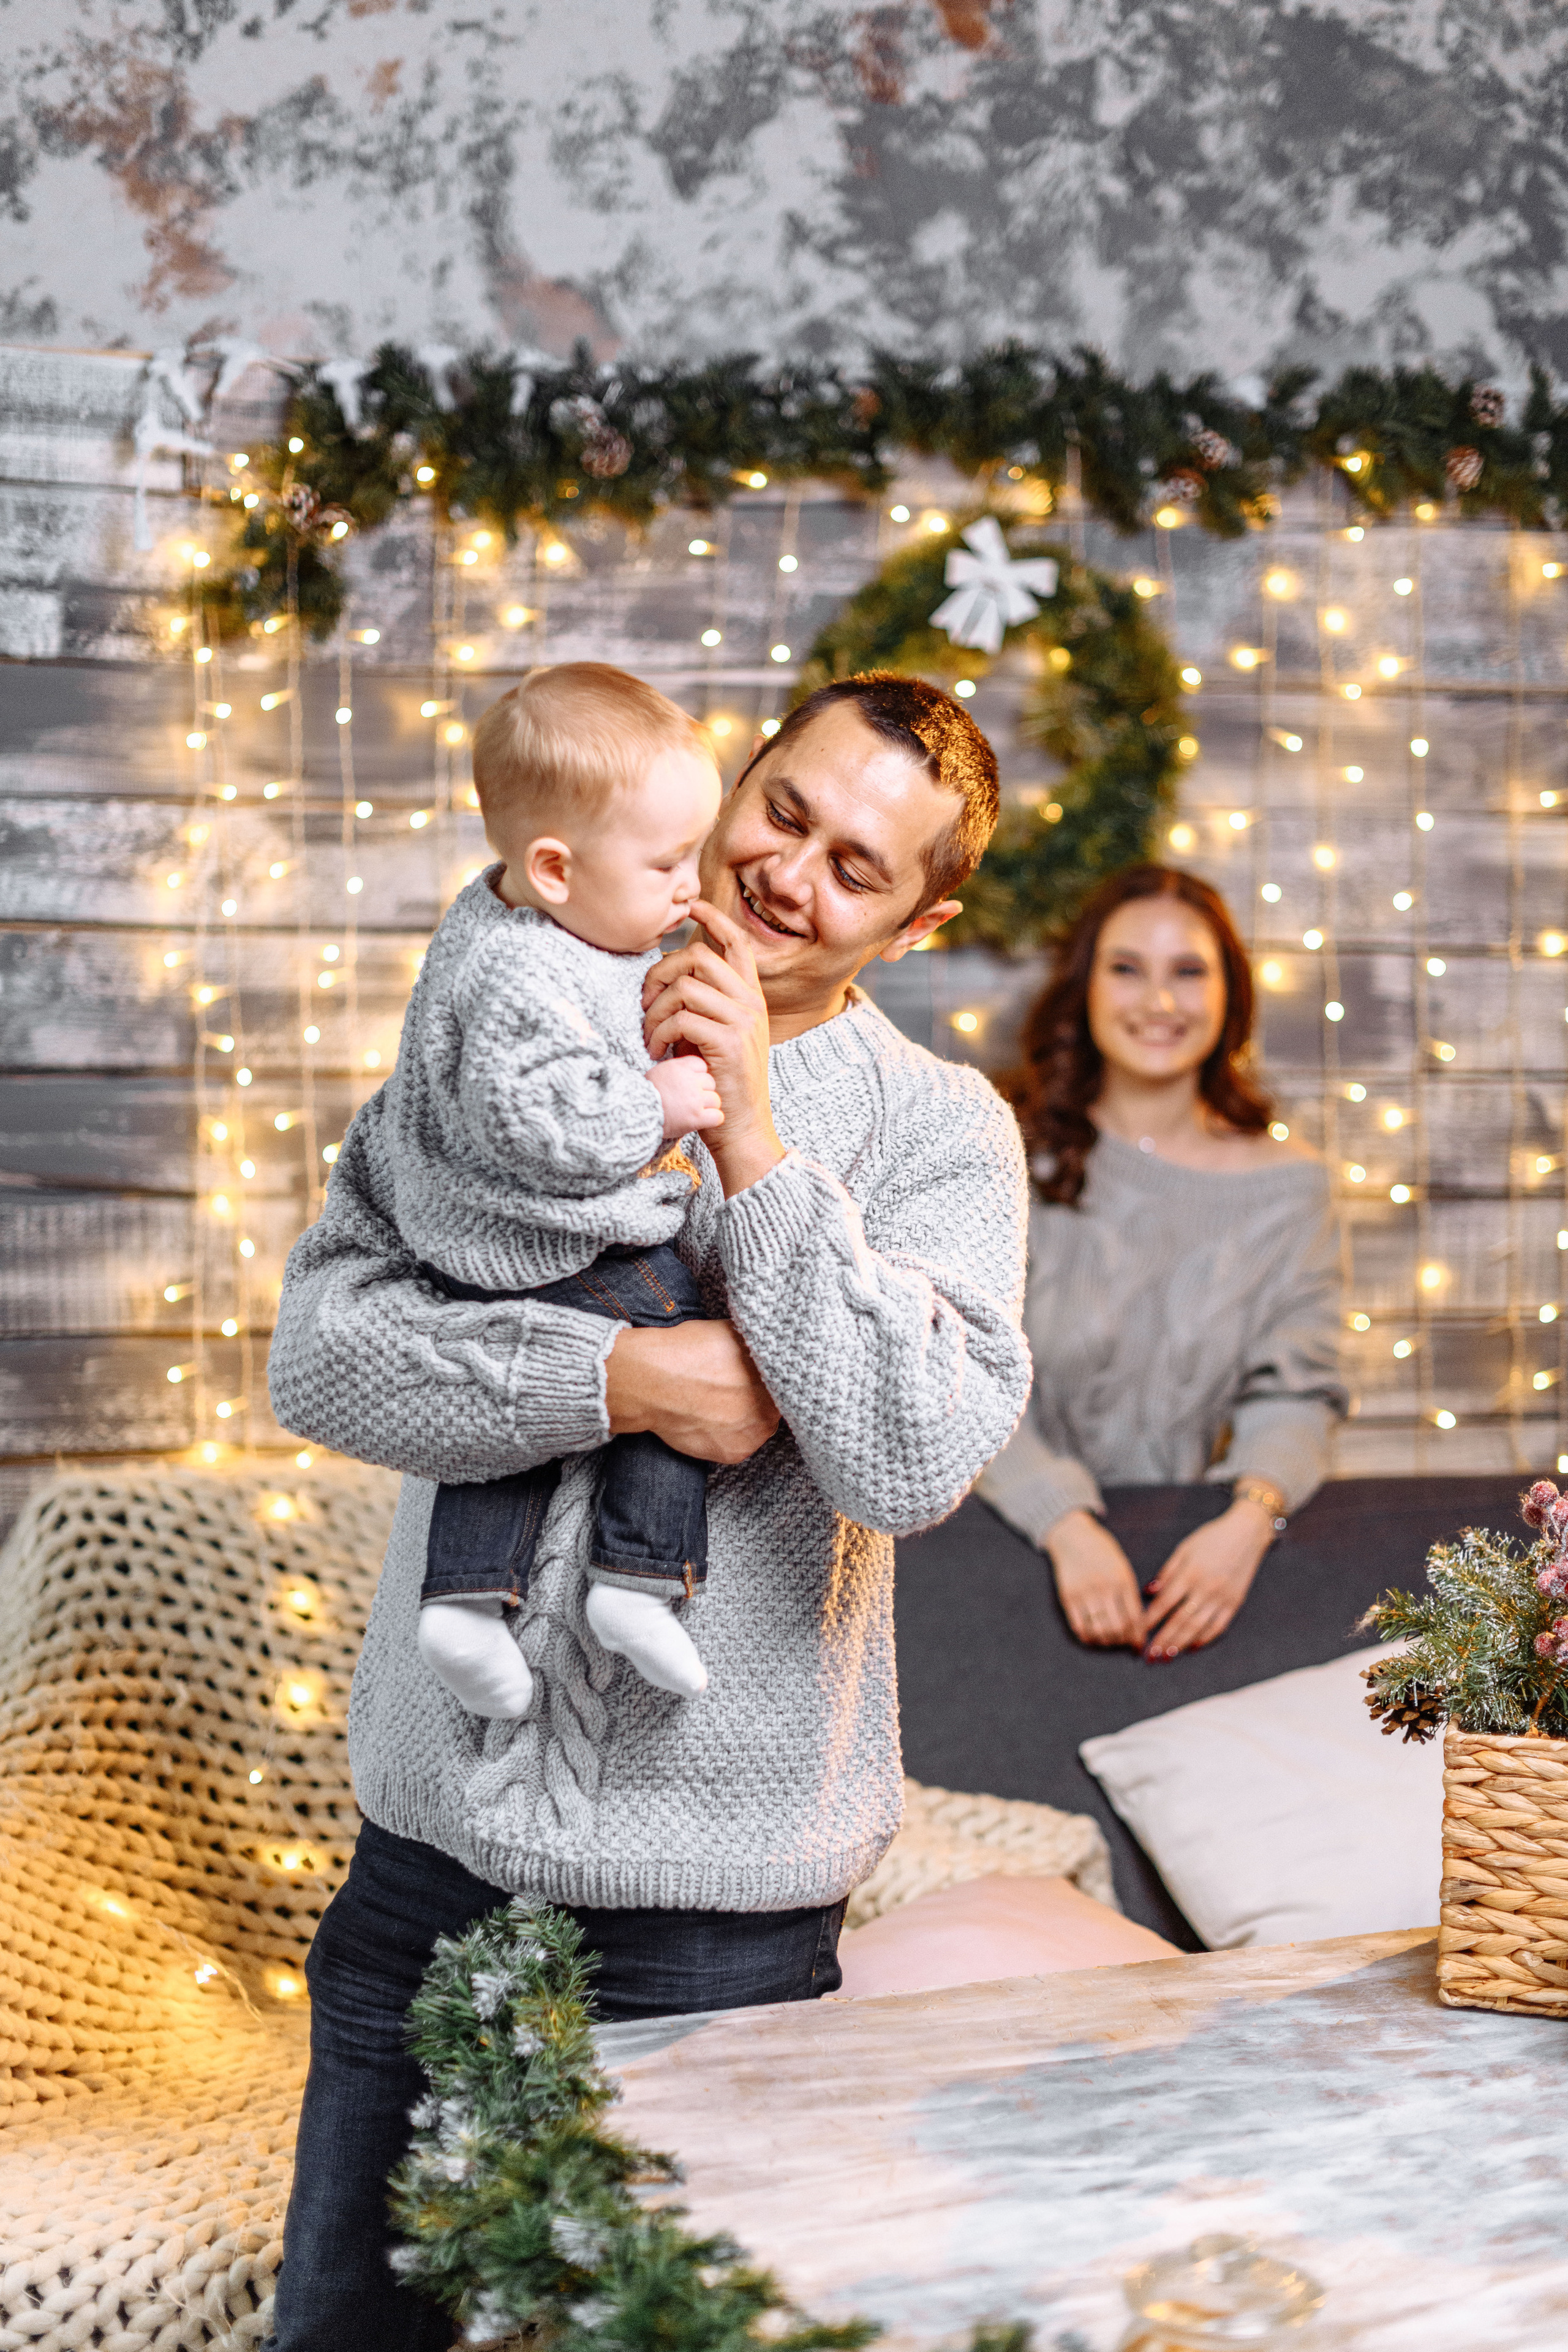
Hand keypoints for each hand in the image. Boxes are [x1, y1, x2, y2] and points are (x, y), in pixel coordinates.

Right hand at [604, 1319, 779, 1464]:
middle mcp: (772, 1406)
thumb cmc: (687, 1351)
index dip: (769, 1377)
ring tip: (720, 1405)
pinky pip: (741, 1444)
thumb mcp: (730, 1333)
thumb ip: (754, 1344)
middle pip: (774, 1405)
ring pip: (759, 1426)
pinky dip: (729, 1435)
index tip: (755, 1375)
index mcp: (774, 1374)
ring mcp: (755, 1433)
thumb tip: (765, 1345)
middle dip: (759, 1398)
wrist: (651, 1381)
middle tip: (734, 1389)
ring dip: (746, 1418)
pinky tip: (711, 1419)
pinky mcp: (736, 1452)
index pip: (785, 1379)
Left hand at [643, 900, 782, 1195]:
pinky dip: (659, 1032)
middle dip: (661, 972)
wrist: (742, 1130)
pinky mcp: (729, 1043)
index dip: (712, 919)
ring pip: (685, 985)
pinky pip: (681, 1018)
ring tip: (650, 1035)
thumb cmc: (719, 1084)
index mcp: (751, 997)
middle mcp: (751, 1003)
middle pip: (699, 956)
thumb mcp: (713, 1036)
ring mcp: (742, 1022)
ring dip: (655, 1009)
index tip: (689, 907)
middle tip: (646, 1001)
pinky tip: (657, 1051)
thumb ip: (701, 1006)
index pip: (737, 942)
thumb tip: (667, 981)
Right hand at [647, 1054, 722, 1140]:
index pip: (701, 1065)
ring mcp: (695, 1099)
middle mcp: (689, 1081)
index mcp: (679, 1067)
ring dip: (708, 1107)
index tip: (689, 1085)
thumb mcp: (658, 1073)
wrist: (634, 1114)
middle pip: (710, 1082)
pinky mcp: (697, 1117)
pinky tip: (702, 1121)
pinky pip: (718, 1116)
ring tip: (694, 1112)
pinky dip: (712, 1120)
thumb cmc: (644, 1095)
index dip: (697, 1076)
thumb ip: (675, 1070)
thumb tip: (686, 1071)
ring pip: (715, 1099)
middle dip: (703, 1091)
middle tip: (690, 1101)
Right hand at [1043, 1509, 1144, 1646]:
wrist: (1073, 1536)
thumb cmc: (1102, 1552)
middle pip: (1118, 1627)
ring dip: (1106, 1641)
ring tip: (1109, 1641)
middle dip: (1123, 1642)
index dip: (1138, 1636)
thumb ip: (1129, 1593)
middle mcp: (1104, 1587)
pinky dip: (1088, 1637)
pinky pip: (1079, 1626)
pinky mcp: (1068, 1596)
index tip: (1138, 1646)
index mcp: (1122, 1579)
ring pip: (1099, 1630)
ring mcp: (1085, 1592)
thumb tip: (1137, 1624)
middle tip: (1123, 1645)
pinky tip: (1093, 1638)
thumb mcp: (1122, 1567)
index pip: (1135, 1617)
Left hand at [1141, 1500, 1273, 1657]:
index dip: (1150, 1619)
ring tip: (1167, 1655)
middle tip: (1150, 1655)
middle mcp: (1206, 1589)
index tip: (1138, 1632)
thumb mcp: (1184, 1548)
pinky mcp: (1235, 1603)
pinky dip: (1205, 1638)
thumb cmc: (1211, 1538)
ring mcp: (1222, 1598)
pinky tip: (1193, 1646)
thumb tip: (1148, 1592)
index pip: (1165, 1602)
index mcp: (1190, 1573)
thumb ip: (1167, 1572)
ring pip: (1198, 1627)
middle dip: (1163, 1639)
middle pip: (1180, 1620)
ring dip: (1181, 1643)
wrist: (1246, 1533)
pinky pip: (1219, 1626)